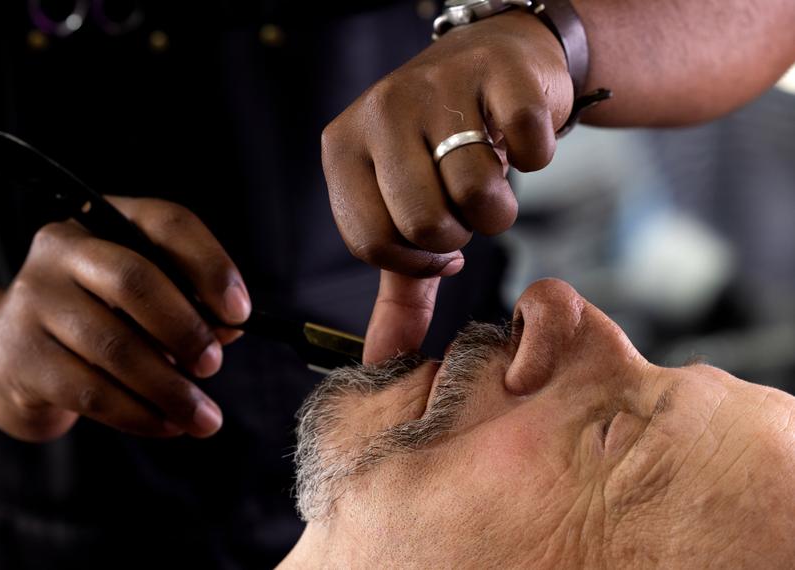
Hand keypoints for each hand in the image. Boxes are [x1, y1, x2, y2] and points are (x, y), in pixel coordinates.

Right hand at [0, 197, 250, 441]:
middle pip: (136, 280)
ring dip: (170, 388)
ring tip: (204, 416)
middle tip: (213, 365)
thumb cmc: (99, 323)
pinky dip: (139, 413)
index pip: (167, 223)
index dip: (211, 266)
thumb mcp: (144, 304)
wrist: (9, 360)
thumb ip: (189, 307)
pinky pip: (92, 391)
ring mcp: (33, 300)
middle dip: (186, 328)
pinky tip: (167, 425)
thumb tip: (230, 329)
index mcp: (105, 220)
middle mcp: (63, 250)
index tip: (241, 314)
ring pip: (115, 346)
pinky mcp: (21, 357)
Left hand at [321, 11, 572, 361]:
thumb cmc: (444, 152)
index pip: (372, 243)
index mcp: (344, 148)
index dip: (417, 258)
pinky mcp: (499, 72)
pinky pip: (529, 147)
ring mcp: (439, 86)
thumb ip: (399, 291)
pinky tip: (520, 138)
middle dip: (460, 232)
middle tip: (465, 208)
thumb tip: (383, 365)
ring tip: (492, 176)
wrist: (496, 59)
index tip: (438, 241)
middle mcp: (382, 111)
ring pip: (478, 191)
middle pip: (424, 221)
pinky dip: (538, 156)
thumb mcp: (408, 213)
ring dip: (500, 204)